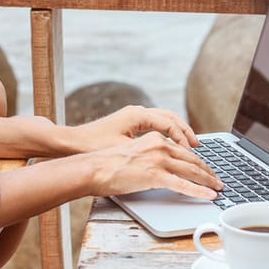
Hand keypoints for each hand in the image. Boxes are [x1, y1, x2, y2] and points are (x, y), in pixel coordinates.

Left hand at [73, 105, 200, 151]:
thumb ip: (146, 152)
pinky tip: (172, 146)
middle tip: (199, 148)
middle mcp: (137, 112)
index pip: (170, 124)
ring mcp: (133, 116)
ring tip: (190, 146)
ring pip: (164, 120)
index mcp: (137, 115)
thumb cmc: (93, 147)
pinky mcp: (129, 124)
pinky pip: (156, 125)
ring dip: (178, 132)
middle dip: (186, 133)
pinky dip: (167, 134)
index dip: (184, 138)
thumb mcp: (123, 151)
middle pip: (171, 118)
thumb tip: (168, 157)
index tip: (194, 152)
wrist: (70, 144)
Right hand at [82, 132, 221, 199]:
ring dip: (208, 181)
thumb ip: (151, 157)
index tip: (206, 168)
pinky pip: (184, 185)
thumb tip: (162, 170)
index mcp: (155, 139)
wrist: (93, 168)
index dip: (198, 161)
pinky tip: (209, 195)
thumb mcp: (134, 153)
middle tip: (217, 179)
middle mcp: (160, 146)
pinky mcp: (156, 175)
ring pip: (192, 171)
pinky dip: (199, 191)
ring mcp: (159, 160)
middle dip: (208, 171)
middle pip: (192, 160)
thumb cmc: (107, 165)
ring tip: (218, 188)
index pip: (183, 151)